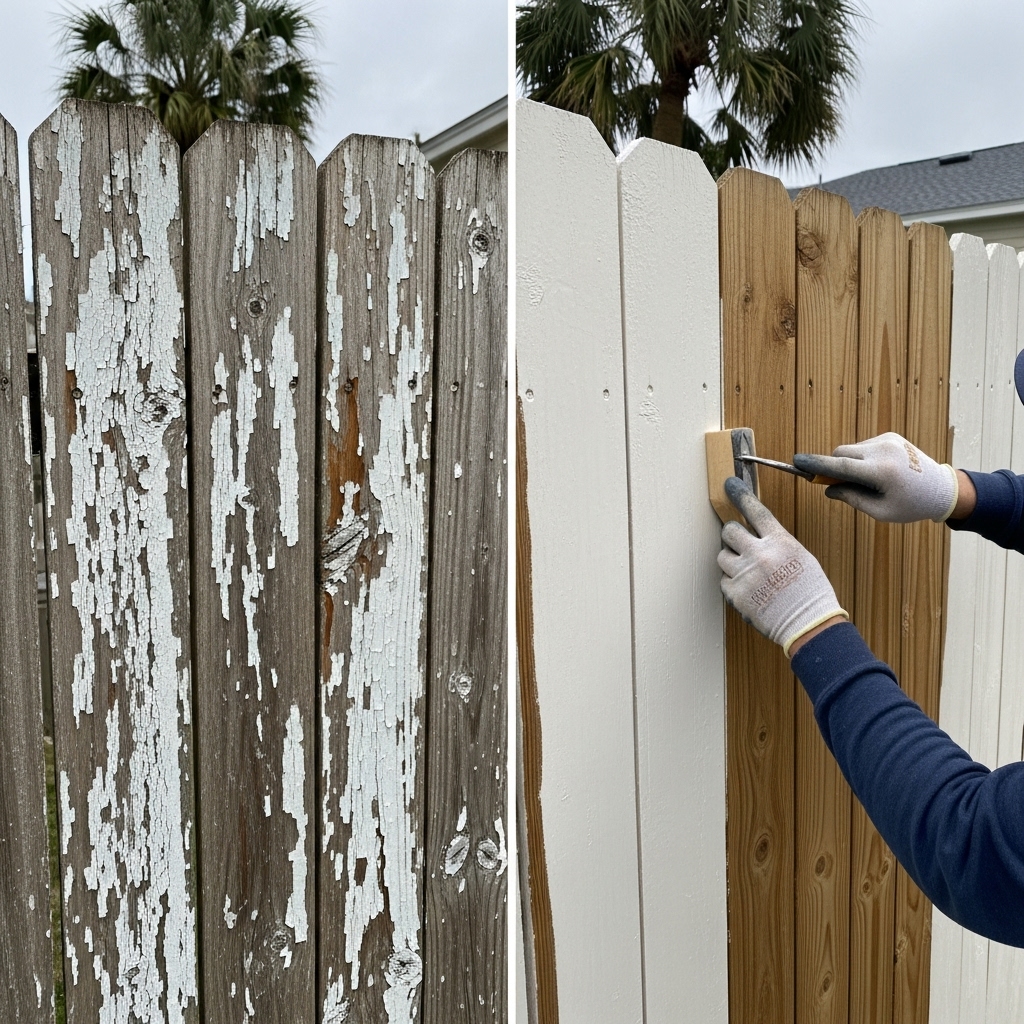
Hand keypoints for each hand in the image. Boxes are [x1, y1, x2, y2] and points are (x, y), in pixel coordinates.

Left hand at [719, 477, 847, 656]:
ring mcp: (745, 575)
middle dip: (732, 535)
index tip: (729, 485)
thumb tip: (757, 536)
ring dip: (730, 559)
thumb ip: (777, 544)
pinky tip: (747, 588)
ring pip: (722, 555)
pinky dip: (732, 582)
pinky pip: (724, 580)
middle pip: (730, 531)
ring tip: (745, 569)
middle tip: (738, 541)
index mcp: (780, 542)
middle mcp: (760, 555)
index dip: (740, 496)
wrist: (809, 624)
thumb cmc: (810, 591)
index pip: (755, 511)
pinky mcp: (736, 594)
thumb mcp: (801, 557)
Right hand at [793, 432, 957, 522]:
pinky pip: (863, 446)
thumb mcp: (881, 512)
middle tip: (835, 485)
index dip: (816, 465)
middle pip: (841, 454)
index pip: (840, 466)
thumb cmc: (911, 505)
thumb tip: (829, 489)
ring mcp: (887, 440)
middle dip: (833, 468)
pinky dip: (862, 458)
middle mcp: (883, 451)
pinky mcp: (890, 436)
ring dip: (850, 464)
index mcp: (882, 472)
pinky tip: (879, 472)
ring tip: (870, 482)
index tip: (797, 462)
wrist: (942, 489)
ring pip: (851, 450)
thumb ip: (851, 498)